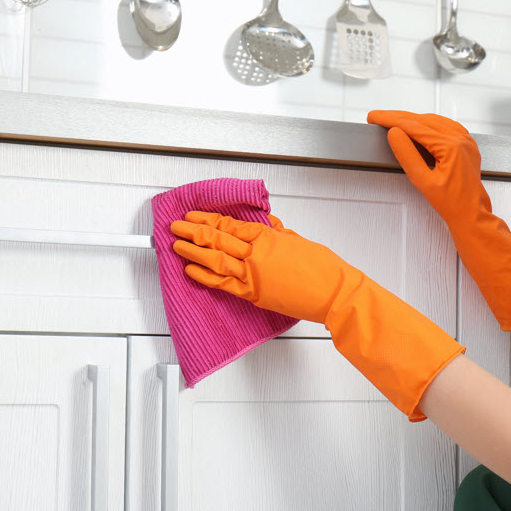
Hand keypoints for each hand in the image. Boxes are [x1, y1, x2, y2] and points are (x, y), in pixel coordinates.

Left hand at [171, 211, 345, 322]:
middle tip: (176, 226)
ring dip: (193, 251)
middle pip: (217, 239)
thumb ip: (279, 233)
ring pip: (215, 260)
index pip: (230, 225)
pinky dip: (204, 277)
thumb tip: (268, 226)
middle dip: (193, 231)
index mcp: (268, 237)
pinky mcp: (254, 294)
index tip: (194, 216)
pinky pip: (223, 284)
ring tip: (177, 245)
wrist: (335, 293)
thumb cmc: (324, 269)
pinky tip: (191, 271)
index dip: (208, 219)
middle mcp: (257, 254)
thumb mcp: (299, 241)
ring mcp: (253, 275)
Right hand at [366, 110, 490, 226]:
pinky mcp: (466, 144)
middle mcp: (461, 139)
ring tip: (393, 121)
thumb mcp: (423, 181)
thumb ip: (407, 155)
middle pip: (423, 119)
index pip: (414, 126)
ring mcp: (465, 140)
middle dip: (398, 117)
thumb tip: (395, 134)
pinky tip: (418, 126)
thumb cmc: (452, 203)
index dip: (391, 120)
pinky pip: (445, 126)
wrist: (471, 214)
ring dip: (413, 119)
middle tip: (379, 117)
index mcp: (451, 147)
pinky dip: (428, 124)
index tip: (376, 117)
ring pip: (434, 120)